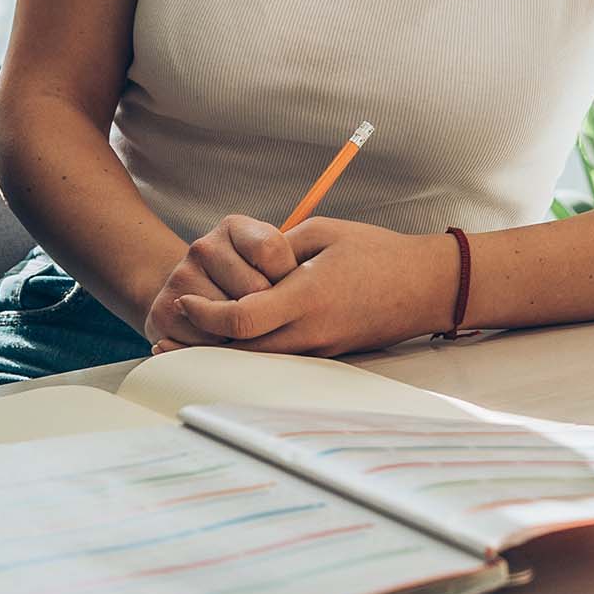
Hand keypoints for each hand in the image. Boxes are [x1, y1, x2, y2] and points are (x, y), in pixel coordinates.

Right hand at [141, 215, 297, 349]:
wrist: (191, 296)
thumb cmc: (247, 282)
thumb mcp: (271, 262)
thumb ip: (289, 266)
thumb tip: (302, 292)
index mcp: (233, 227)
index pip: (270, 249)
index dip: (287, 277)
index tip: (286, 286)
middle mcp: (203, 247)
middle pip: (254, 290)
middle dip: (269, 310)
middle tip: (265, 312)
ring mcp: (180, 278)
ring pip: (232, 321)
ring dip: (246, 334)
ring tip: (243, 326)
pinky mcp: (164, 312)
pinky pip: (208, 342)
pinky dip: (221, 350)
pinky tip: (222, 337)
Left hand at [161, 219, 456, 357]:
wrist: (426, 287)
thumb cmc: (377, 252)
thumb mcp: (323, 232)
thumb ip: (278, 245)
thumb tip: (245, 258)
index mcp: (306, 297)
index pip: (241, 316)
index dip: (205, 313)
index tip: (185, 300)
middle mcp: (310, 332)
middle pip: (241, 350)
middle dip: (202, 343)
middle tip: (168, 335)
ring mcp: (319, 348)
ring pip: (258, 360)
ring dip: (224, 351)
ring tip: (189, 342)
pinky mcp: (326, 354)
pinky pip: (279, 358)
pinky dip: (251, 351)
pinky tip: (231, 342)